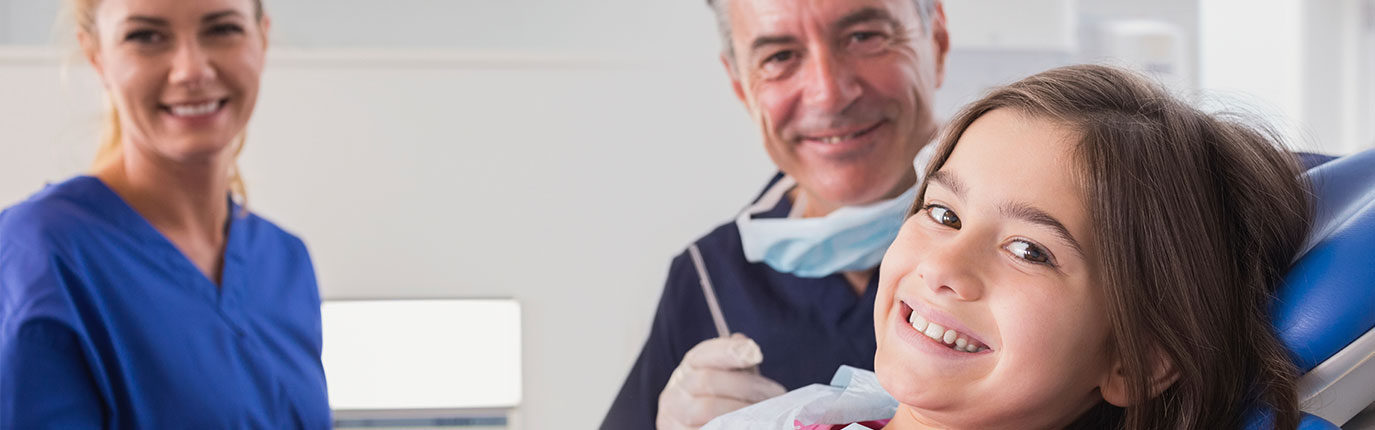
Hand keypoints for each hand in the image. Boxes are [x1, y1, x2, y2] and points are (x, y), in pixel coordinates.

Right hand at [655, 334, 786, 429]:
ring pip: (709, 410)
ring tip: (767, 413)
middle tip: (775, 394)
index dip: (729, 351)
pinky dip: (733, 426)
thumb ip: (738, 363)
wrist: (700, 427)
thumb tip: (747, 348)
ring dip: (743, 410)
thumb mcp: (731, 377)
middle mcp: (675, 391)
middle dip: (747, 386)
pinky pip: (710, 429)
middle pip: (709, 380)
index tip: (756, 353)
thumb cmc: (722, 401)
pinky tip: (750, 424)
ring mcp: (674, 418)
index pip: (704, 353)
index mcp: (689, 369)